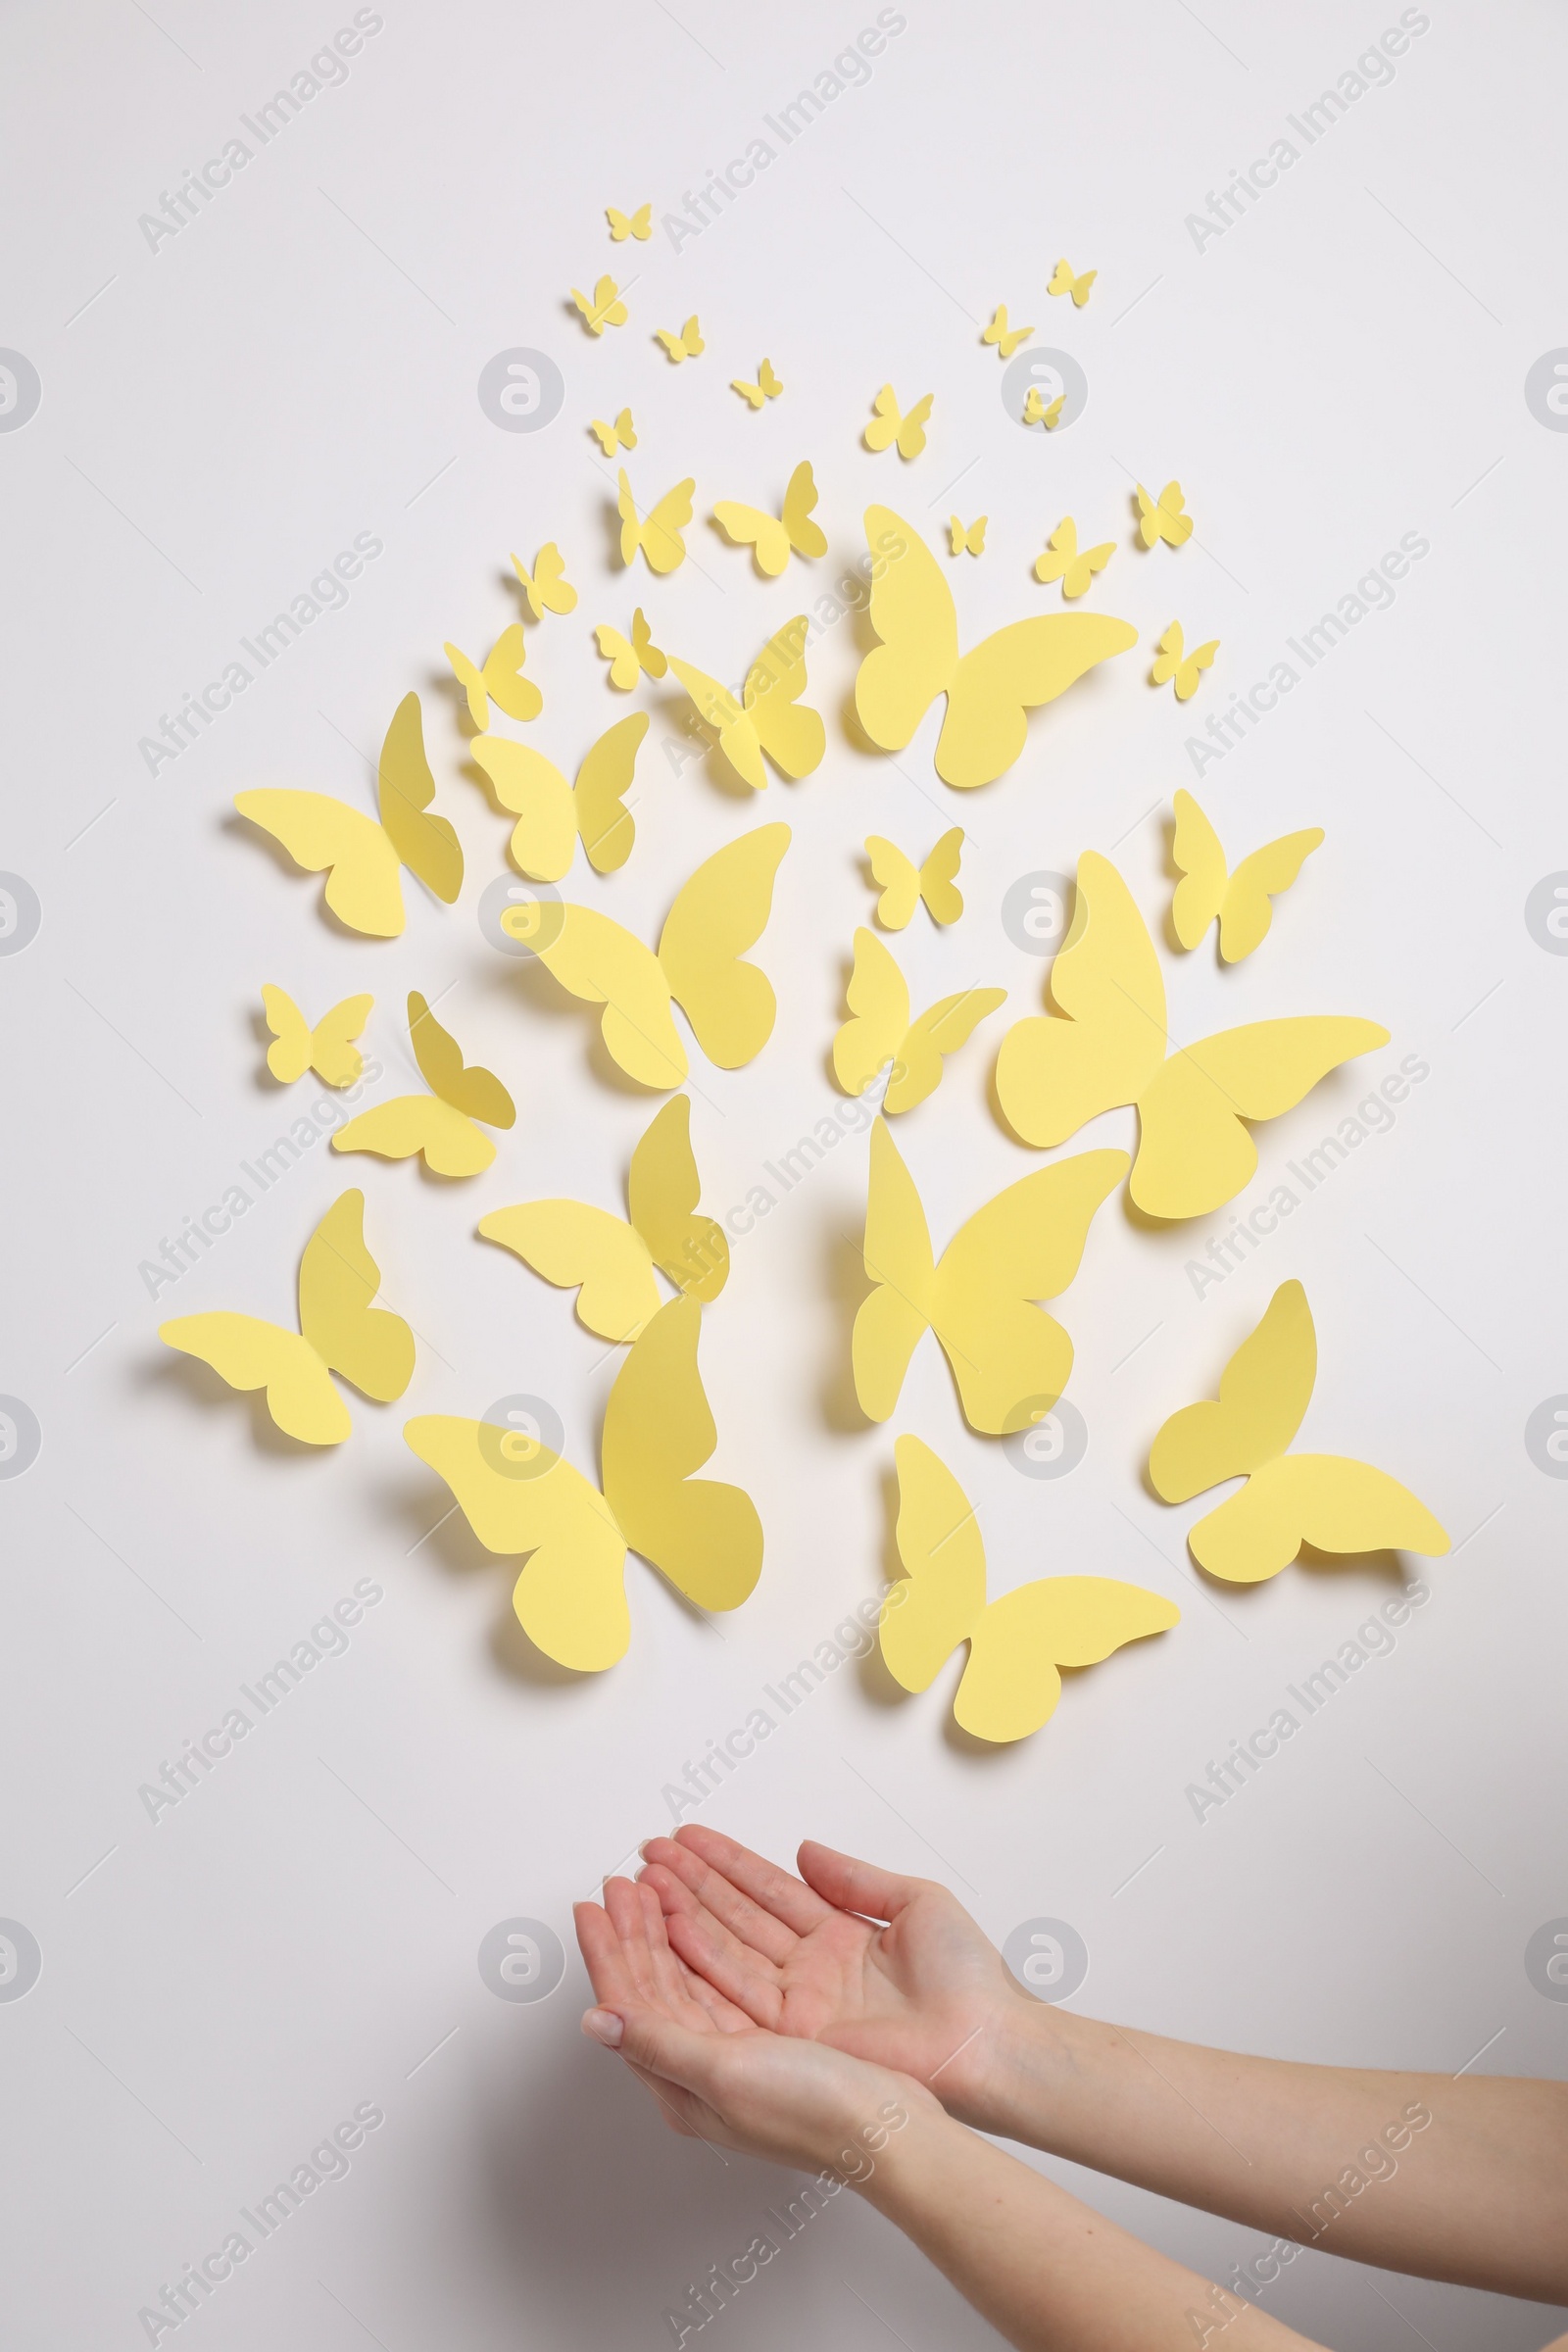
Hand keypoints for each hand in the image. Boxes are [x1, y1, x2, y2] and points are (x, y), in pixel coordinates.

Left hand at [574, 1874, 932, 2180]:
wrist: (886, 2129)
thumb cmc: (814, 2114)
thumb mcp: (724, 2074)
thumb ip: (658, 2042)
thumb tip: (598, 2022)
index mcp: (681, 2085)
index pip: (627, 2005)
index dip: (607, 1952)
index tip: (593, 1908)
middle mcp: (701, 2069)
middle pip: (650, 1987)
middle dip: (631, 1931)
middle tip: (619, 1885)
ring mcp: (734, 2052)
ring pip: (683, 1977)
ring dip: (662, 1930)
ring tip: (649, 1888)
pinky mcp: (765, 2038)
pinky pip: (718, 1979)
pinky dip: (701, 1943)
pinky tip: (694, 1922)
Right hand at [637, 1828, 1026, 2124]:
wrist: (988, 2042)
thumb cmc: (971, 1980)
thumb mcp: (916, 1902)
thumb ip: (854, 1877)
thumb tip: (806, 1850)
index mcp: (840, 1938)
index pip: (769, 1891)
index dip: (726, 1864)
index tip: (687, 1840)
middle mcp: (811, 1970)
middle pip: (737, 1917)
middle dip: (690, 1884)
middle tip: (649, 1854)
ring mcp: (799, 2003)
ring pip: (726, 1948)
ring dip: (683, 1914)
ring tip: (645, 1882)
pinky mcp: (794, 2033)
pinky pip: (736, 1989)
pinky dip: (700, 1957)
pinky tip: (669, 1928)